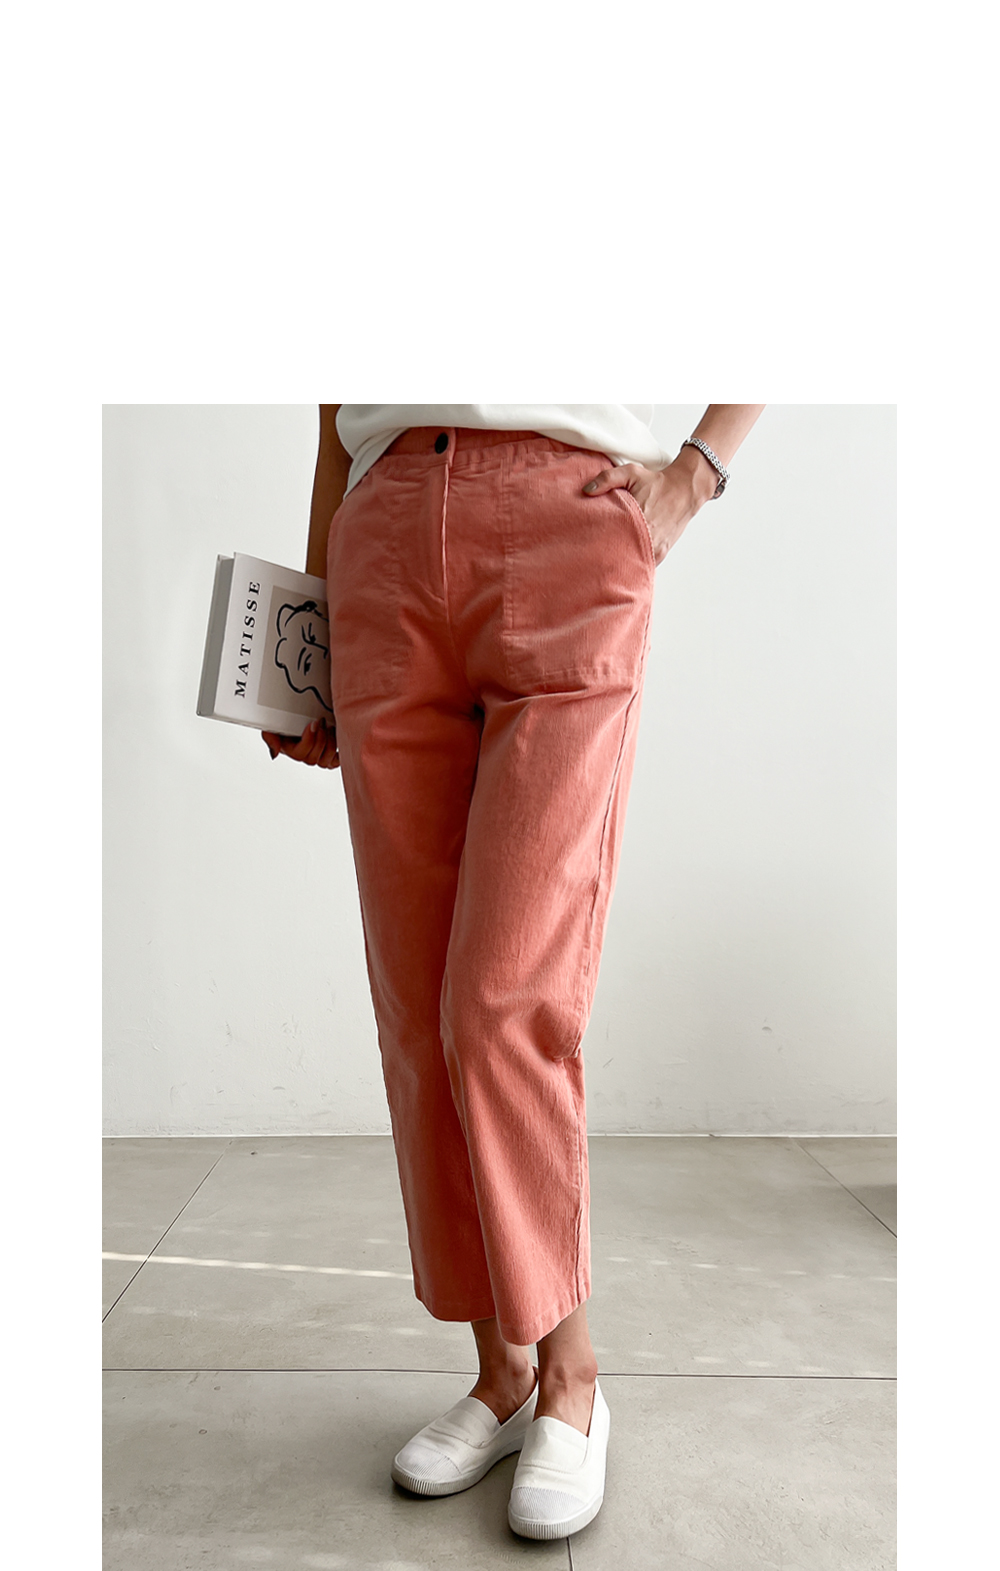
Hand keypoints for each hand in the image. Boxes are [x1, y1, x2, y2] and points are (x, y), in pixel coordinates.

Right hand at [261, 716, 339, 769]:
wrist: (303, 711)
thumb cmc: (288, 719)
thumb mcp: (273, 724)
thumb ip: (269, 738)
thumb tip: (275, 753)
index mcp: (292, 750)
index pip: (299, 754)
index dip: (308, 740)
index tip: (313, 723)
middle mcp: (306, 755)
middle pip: (313, 759)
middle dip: (320, 740)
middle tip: (323, 723)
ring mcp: (319, 756)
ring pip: (325, 761)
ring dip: (330, 744)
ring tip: (331, 728)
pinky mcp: (332, 755)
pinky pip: (336, 762)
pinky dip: (339, 754)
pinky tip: (339, 740)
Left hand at [582, 446, 717, 564]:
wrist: (685, 490)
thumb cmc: (657, 482)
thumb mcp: (631, 472)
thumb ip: (607, 478)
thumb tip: (587, 491)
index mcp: (637, 517)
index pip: (611, 538)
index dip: (597, 542)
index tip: (586, 543)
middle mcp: (648, 536)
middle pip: (620, 554)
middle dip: (606, 554)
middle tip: (592, 554)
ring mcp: (655, 548)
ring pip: (632, 561)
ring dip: (620, 560)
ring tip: (607, 557)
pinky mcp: (661, 553)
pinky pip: (644, 563)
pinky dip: (634, 561)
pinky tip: (623, 558)